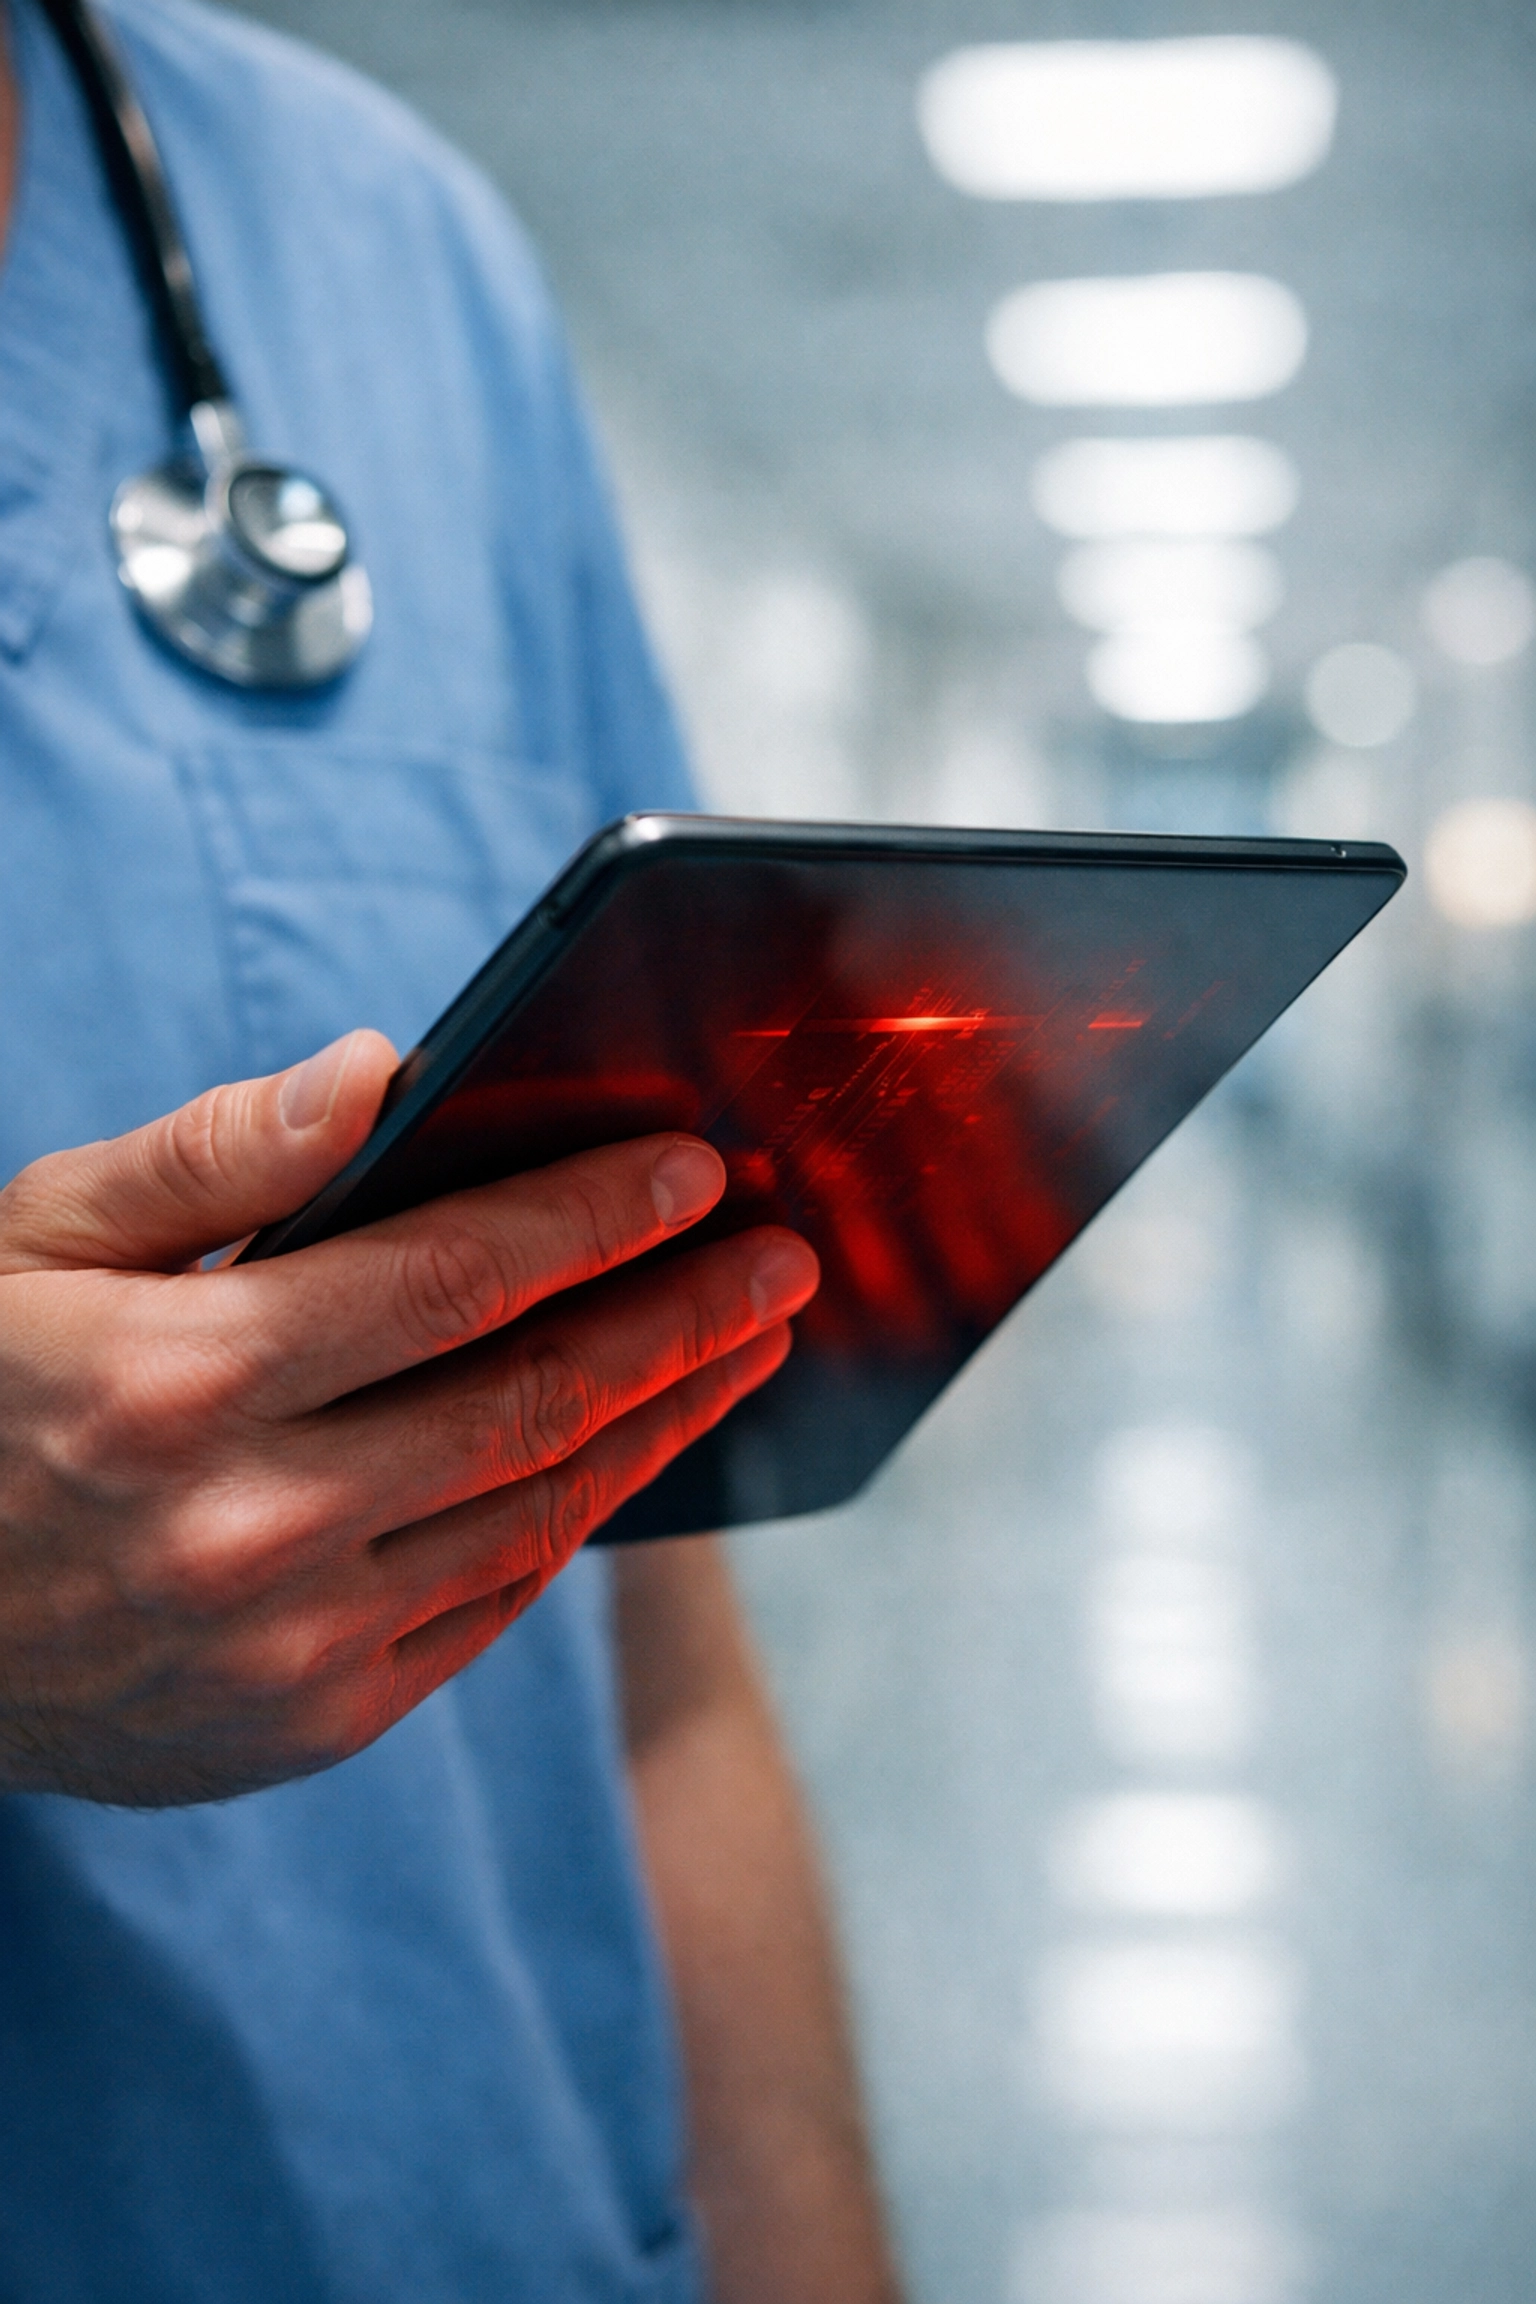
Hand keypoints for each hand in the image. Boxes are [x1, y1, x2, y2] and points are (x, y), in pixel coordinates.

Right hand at [0, 1031, 816, 1806]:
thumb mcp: (43, 1238)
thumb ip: (217, 1154)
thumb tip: (384, 1069)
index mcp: (177, 1381)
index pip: (450, 1277)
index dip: (593, 1217)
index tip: (700, 1171)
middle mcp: (245, 1528)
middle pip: (531, 1400)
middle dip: (680, 1317)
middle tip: (783, 1262)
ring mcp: (286, 1648)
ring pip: (537, 1512)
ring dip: (662, 1419)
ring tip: (746, 1346)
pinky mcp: (309, 1724)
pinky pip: (490, 1604)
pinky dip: (572, 1519)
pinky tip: (629, 1448)